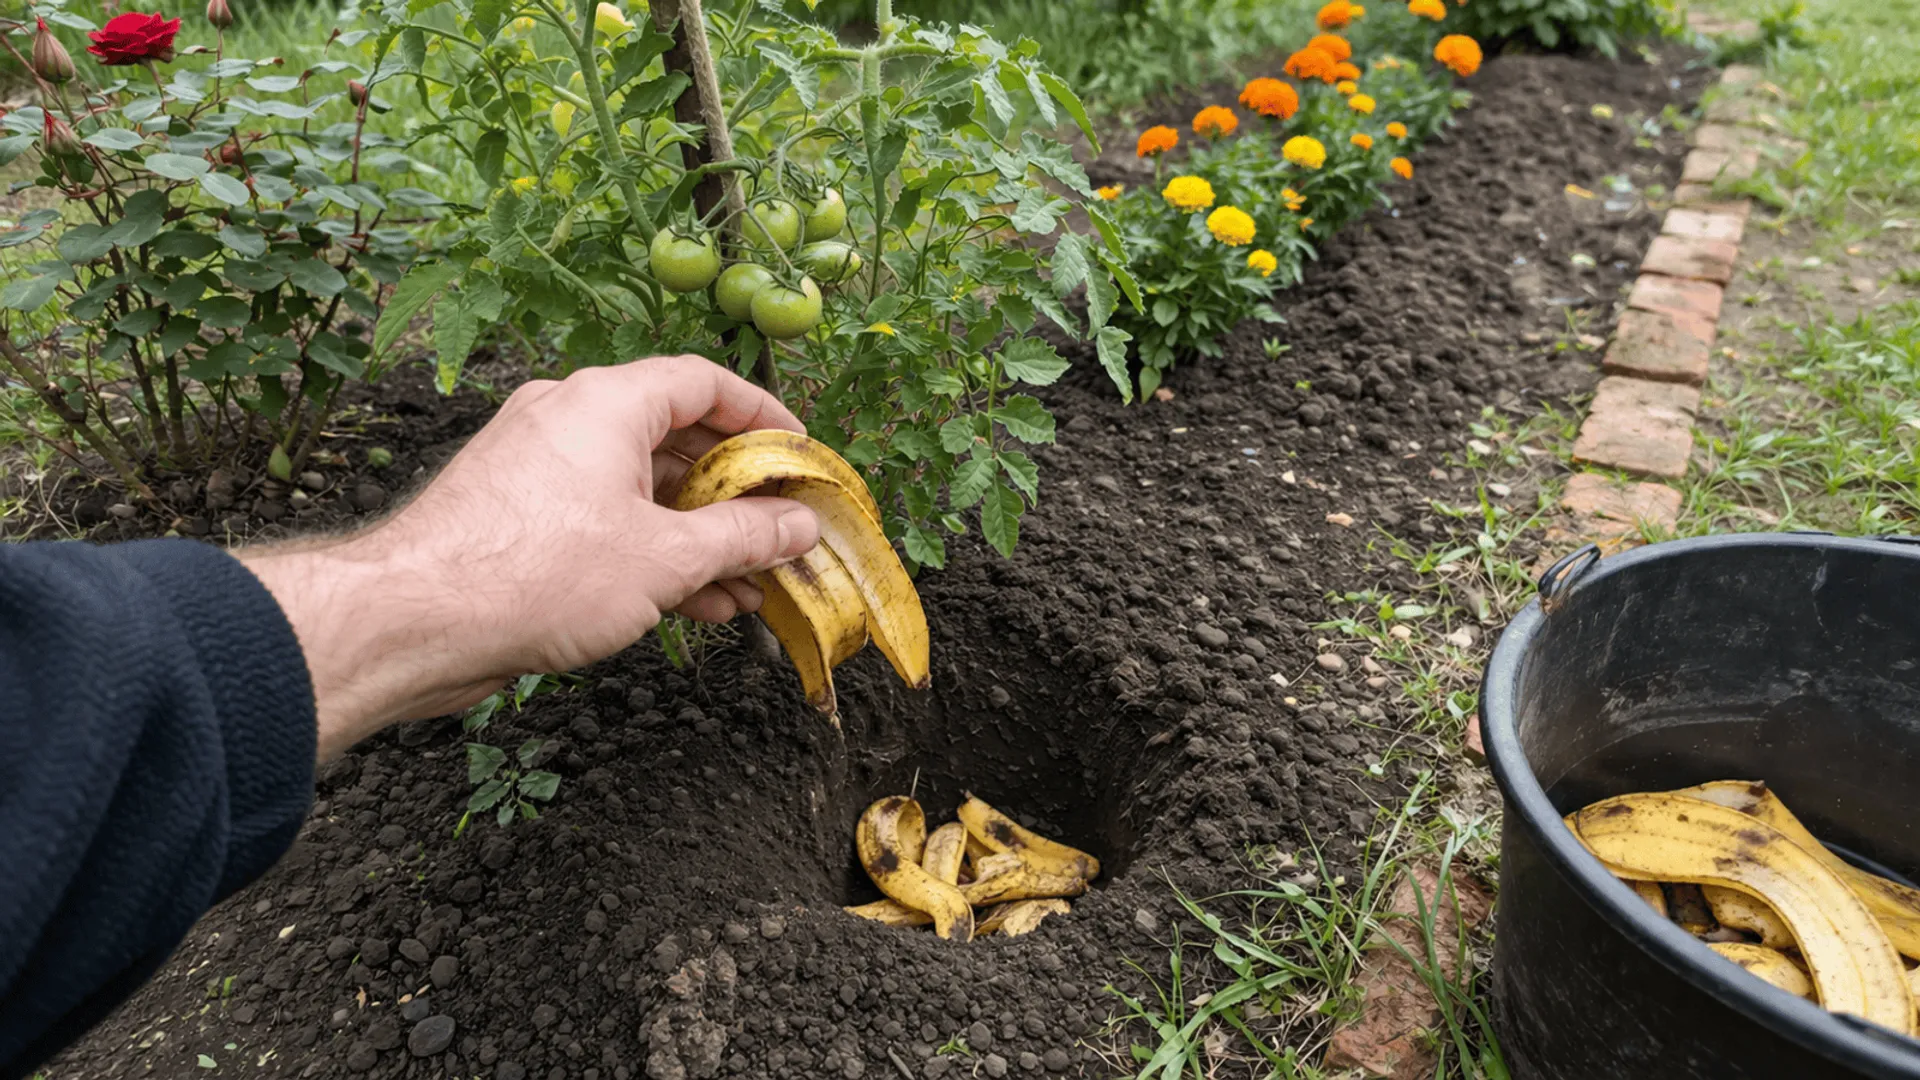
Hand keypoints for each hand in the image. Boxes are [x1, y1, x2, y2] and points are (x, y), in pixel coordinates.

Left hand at [240, 356, 819, 757]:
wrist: (415, 620)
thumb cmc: (537, 573)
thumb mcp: (666, 559)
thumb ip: (743, 537)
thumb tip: (797, 527)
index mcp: (607, 401)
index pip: (704, 382)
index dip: (762, 416)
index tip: (799, 454)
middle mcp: (570, 418)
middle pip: (676, 437)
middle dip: (736, 492)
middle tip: (781, 528)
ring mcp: (541, 465)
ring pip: (641, 488)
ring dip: (699, 535)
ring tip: (748, 584)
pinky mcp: (519, 514)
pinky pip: (605, 518)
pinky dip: (652, 551)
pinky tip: (694, 602)